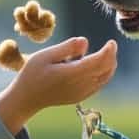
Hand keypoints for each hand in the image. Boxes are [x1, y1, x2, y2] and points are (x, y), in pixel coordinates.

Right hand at [0, 37, 117, 132]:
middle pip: (106, 70)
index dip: (109, 51)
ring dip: (108, 65)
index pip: (99, 62)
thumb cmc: (33, 73)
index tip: (112, 42)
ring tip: (104, 53)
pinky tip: (95, 65)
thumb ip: (67, 47)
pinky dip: (102, 73)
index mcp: (72, 73)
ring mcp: (82, 93)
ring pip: (105, 78)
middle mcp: (80, 85)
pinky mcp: (80, 97)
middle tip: (110, 45)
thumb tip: (85, 41)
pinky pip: (98, 84)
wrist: (27, 98)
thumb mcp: (46, 55)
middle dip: (111, 57)